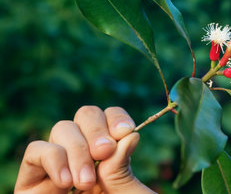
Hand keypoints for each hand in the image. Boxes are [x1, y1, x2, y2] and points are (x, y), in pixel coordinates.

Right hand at [15, 106, 155, 193]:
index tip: (126, 132)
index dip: (116, 118)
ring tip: (86, 182)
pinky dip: (52, 158)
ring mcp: (58, 166)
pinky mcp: (32, 181)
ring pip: (62, 128)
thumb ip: (125, 170)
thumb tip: (130, 135)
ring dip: (76, 150)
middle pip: (85, 115)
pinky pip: (36, 151)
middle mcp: (84, 156)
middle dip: (96, 129)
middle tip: (104, 152)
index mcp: (110, 156)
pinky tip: (66, 181)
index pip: (110, 119)